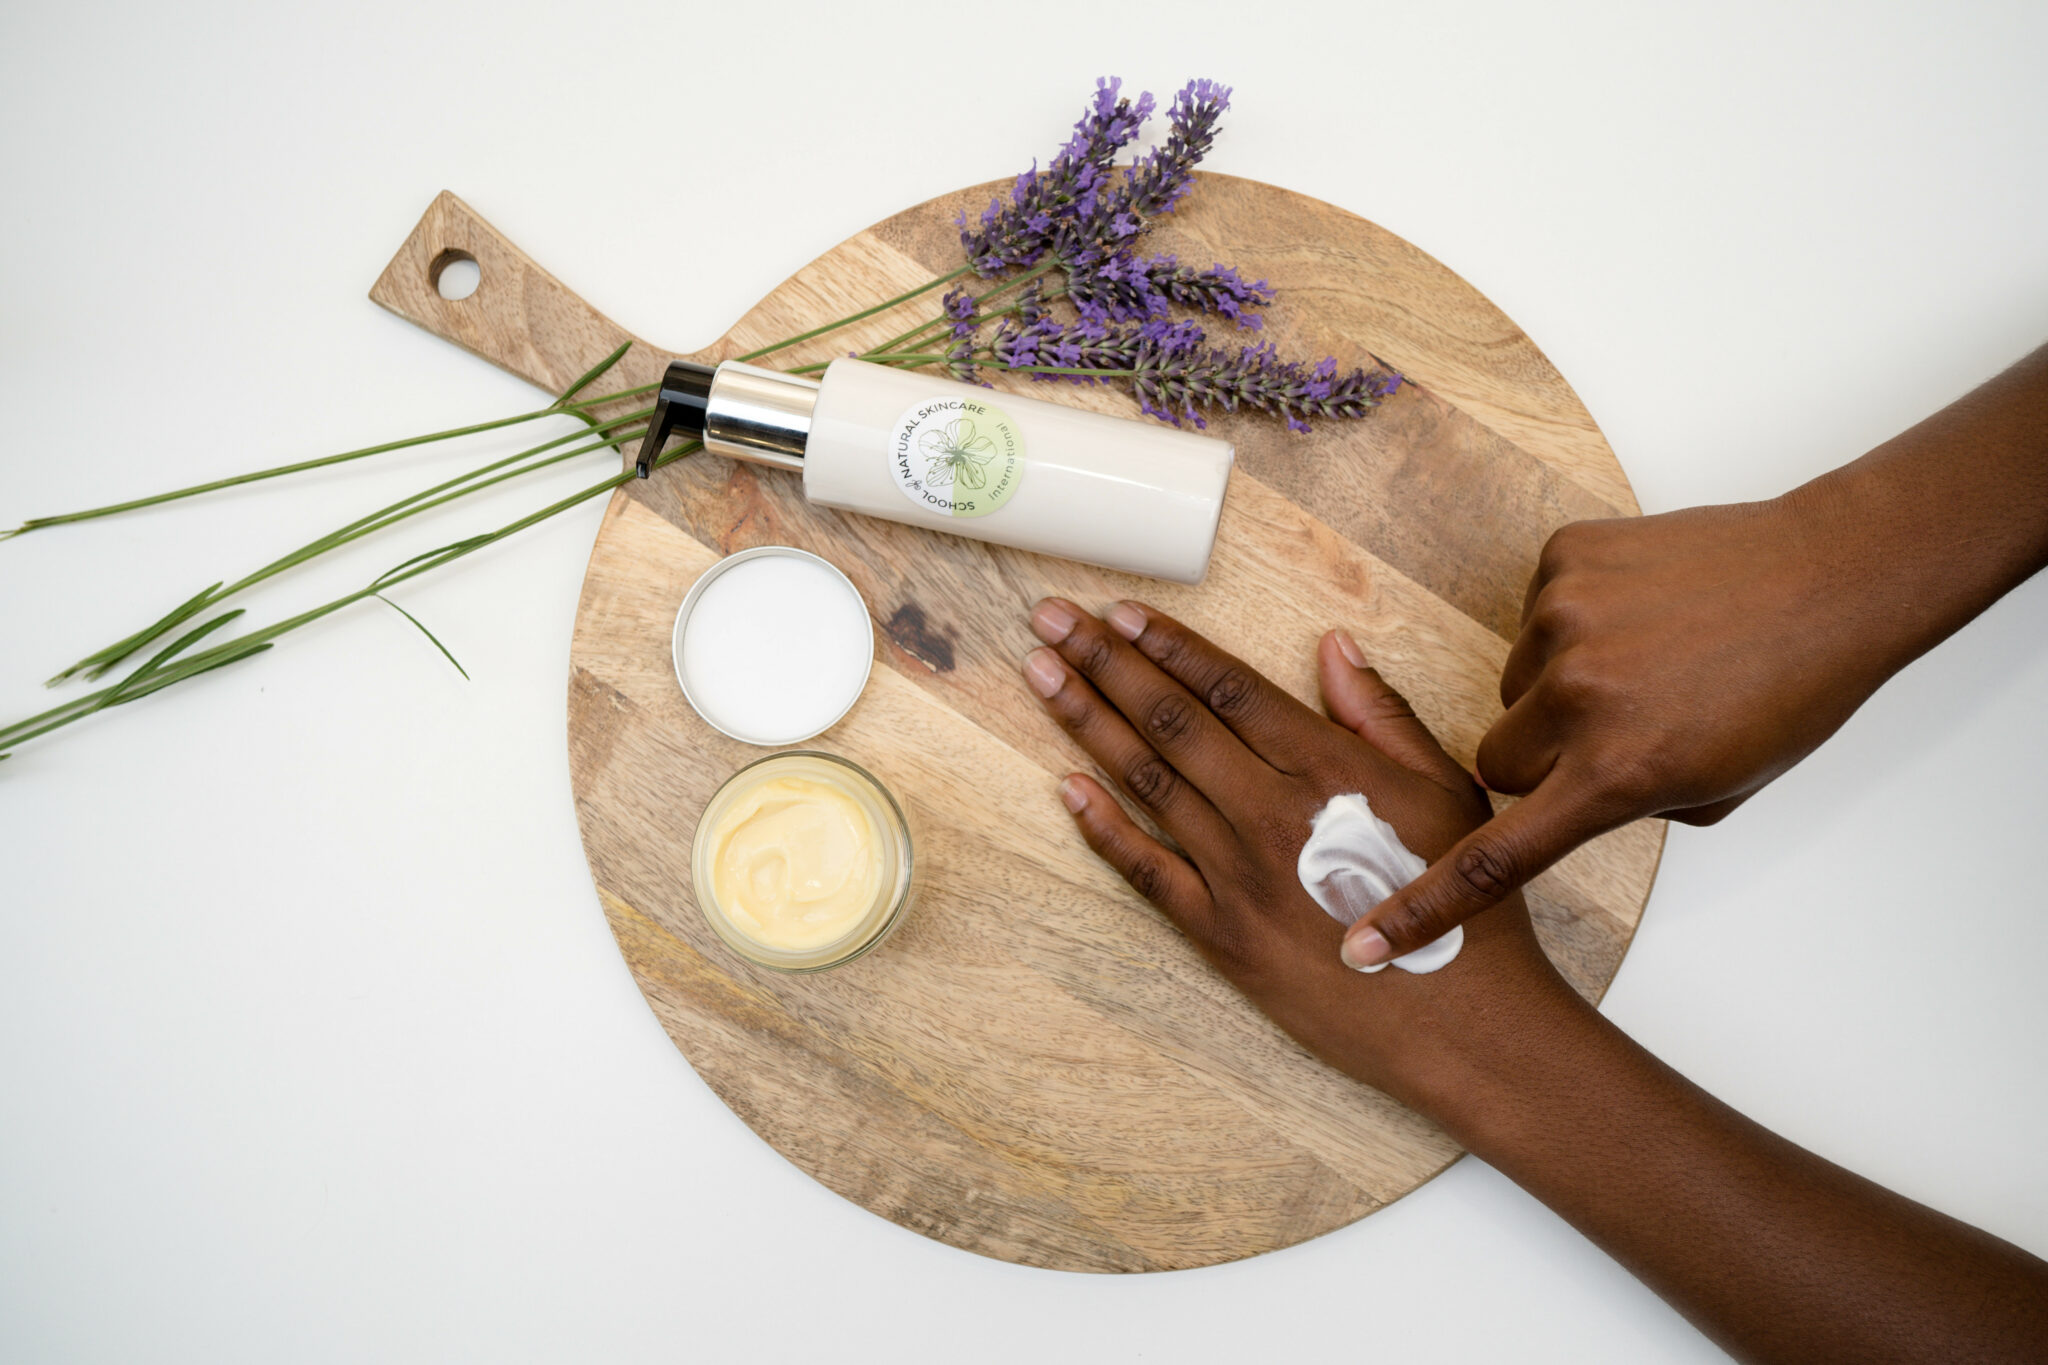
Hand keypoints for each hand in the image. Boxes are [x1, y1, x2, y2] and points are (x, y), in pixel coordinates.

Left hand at [1021, 597, 1570, 1106]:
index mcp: (1327, 768)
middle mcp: (1271, 812)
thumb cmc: (1465, 908)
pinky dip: (1102, 826)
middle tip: (1053, 619)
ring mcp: (1238, 875)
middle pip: (1172, 720)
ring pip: (1146, 781)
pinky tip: (1065, 785)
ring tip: (1042, 674)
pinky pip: (1147, 871)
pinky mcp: (1222, 935)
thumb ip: (1380, 715)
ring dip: (1088, 722)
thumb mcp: (1445, 790)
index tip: (1119, 611)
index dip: (1168, 644)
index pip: (1228, 686)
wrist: (1465, 1025)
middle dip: (1105, 661)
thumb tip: (1333, 646)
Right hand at [1342, 343, 2047, 968]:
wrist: (1832, 575)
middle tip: (1617, 729)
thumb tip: (1566, 788)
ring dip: (1561, 682)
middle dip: (1541, 755)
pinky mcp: (1563, 560)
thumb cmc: (1789, 691)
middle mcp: (1578, 698)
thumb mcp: (1717, 787)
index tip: (1361, 943)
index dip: (1421, 908)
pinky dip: (1576, 617)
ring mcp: (1565, 620)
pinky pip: (1533, 611)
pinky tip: (1641, 610)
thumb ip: (1626, 804)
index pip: (1494, 859)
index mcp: (1620, 772)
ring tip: (1646, 658)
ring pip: (1515, 683)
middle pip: (1497, 757)